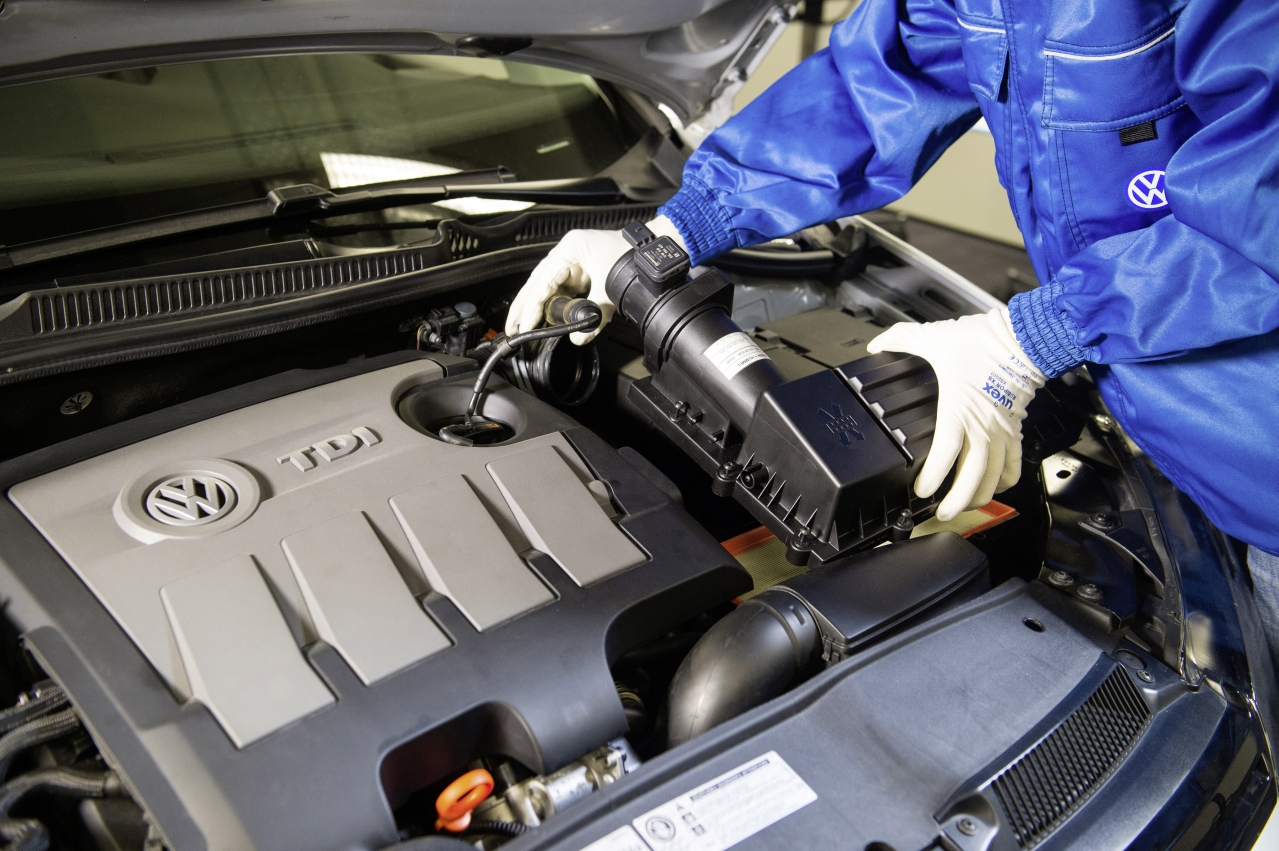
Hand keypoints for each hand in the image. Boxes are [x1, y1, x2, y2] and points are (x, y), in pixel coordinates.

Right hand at [505, 216, 685, 344]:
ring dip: (537, 307)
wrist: (654, 254)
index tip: (524, 324)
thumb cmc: (633, 260)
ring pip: (547, 287)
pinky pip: (562, 289)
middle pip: (538, 282)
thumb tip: (578, 338)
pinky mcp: (581, 271)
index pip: (543, 282)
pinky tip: (545, 318)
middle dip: (525, 306)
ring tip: (524, 326)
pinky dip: (554, 304)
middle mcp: (567, 252)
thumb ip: (593, 317)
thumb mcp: (610, 290)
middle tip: (512, 327)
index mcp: (570, 248)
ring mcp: (573, 261)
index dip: (532, 306)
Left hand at [867, 307, 1045, 520]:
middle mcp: (982, 426)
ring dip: (980, 496)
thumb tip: (876, 345)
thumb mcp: (933, 337)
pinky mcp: (1015, 429)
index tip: (921, 491)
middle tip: (943, 514)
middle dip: (958, 501)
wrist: (1023, 338)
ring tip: (965, 508)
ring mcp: (1001, 430)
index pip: (945, 454)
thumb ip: (900, 340)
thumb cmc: (982, 341)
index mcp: (958, 410)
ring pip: (994, 476)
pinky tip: (996, 487)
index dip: (932, 477)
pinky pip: (1013, 463)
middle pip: (973, 477)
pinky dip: (1005, 480)